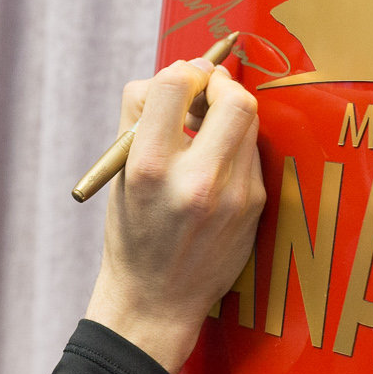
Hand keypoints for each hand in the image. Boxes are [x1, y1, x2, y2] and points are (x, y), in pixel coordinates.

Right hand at [83, 57, 264, 372]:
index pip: (174, 84)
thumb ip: (139, 116)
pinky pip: (252, 154)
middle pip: (234, 98)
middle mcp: (195, 181)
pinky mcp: (254, 207)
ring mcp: (233, 197)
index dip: (181, 72)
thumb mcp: (118, 174)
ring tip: (208, 129)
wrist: (157, 301)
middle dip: (222, 84)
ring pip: (249, 123)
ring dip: (230, 113)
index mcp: (149, 168)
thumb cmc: (133, 232)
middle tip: (208, 90)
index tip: (181, 80)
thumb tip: (179, 72)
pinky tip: (216, 166)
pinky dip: (235, 147)